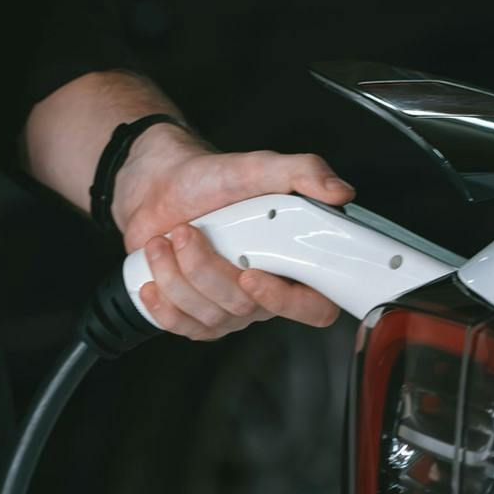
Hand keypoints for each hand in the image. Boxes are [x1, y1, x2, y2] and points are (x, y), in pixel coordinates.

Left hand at [112, 125, 355, 340]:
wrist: (157, 186)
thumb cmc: (209, 179)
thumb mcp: (257, 167)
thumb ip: (302, 172)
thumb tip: (339, 193)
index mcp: (291, 260)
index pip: (315, 306)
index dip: (287, 301)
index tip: (250, 274)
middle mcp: (264, 290)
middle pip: (246, 307)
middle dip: (206, 268)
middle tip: (188, 231)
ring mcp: (228, 307)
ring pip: (210, 316)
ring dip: (177, 274)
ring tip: (166, 239)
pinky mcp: (193, 314)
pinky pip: (182, 326)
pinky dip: (161, 300)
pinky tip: (155, 271)